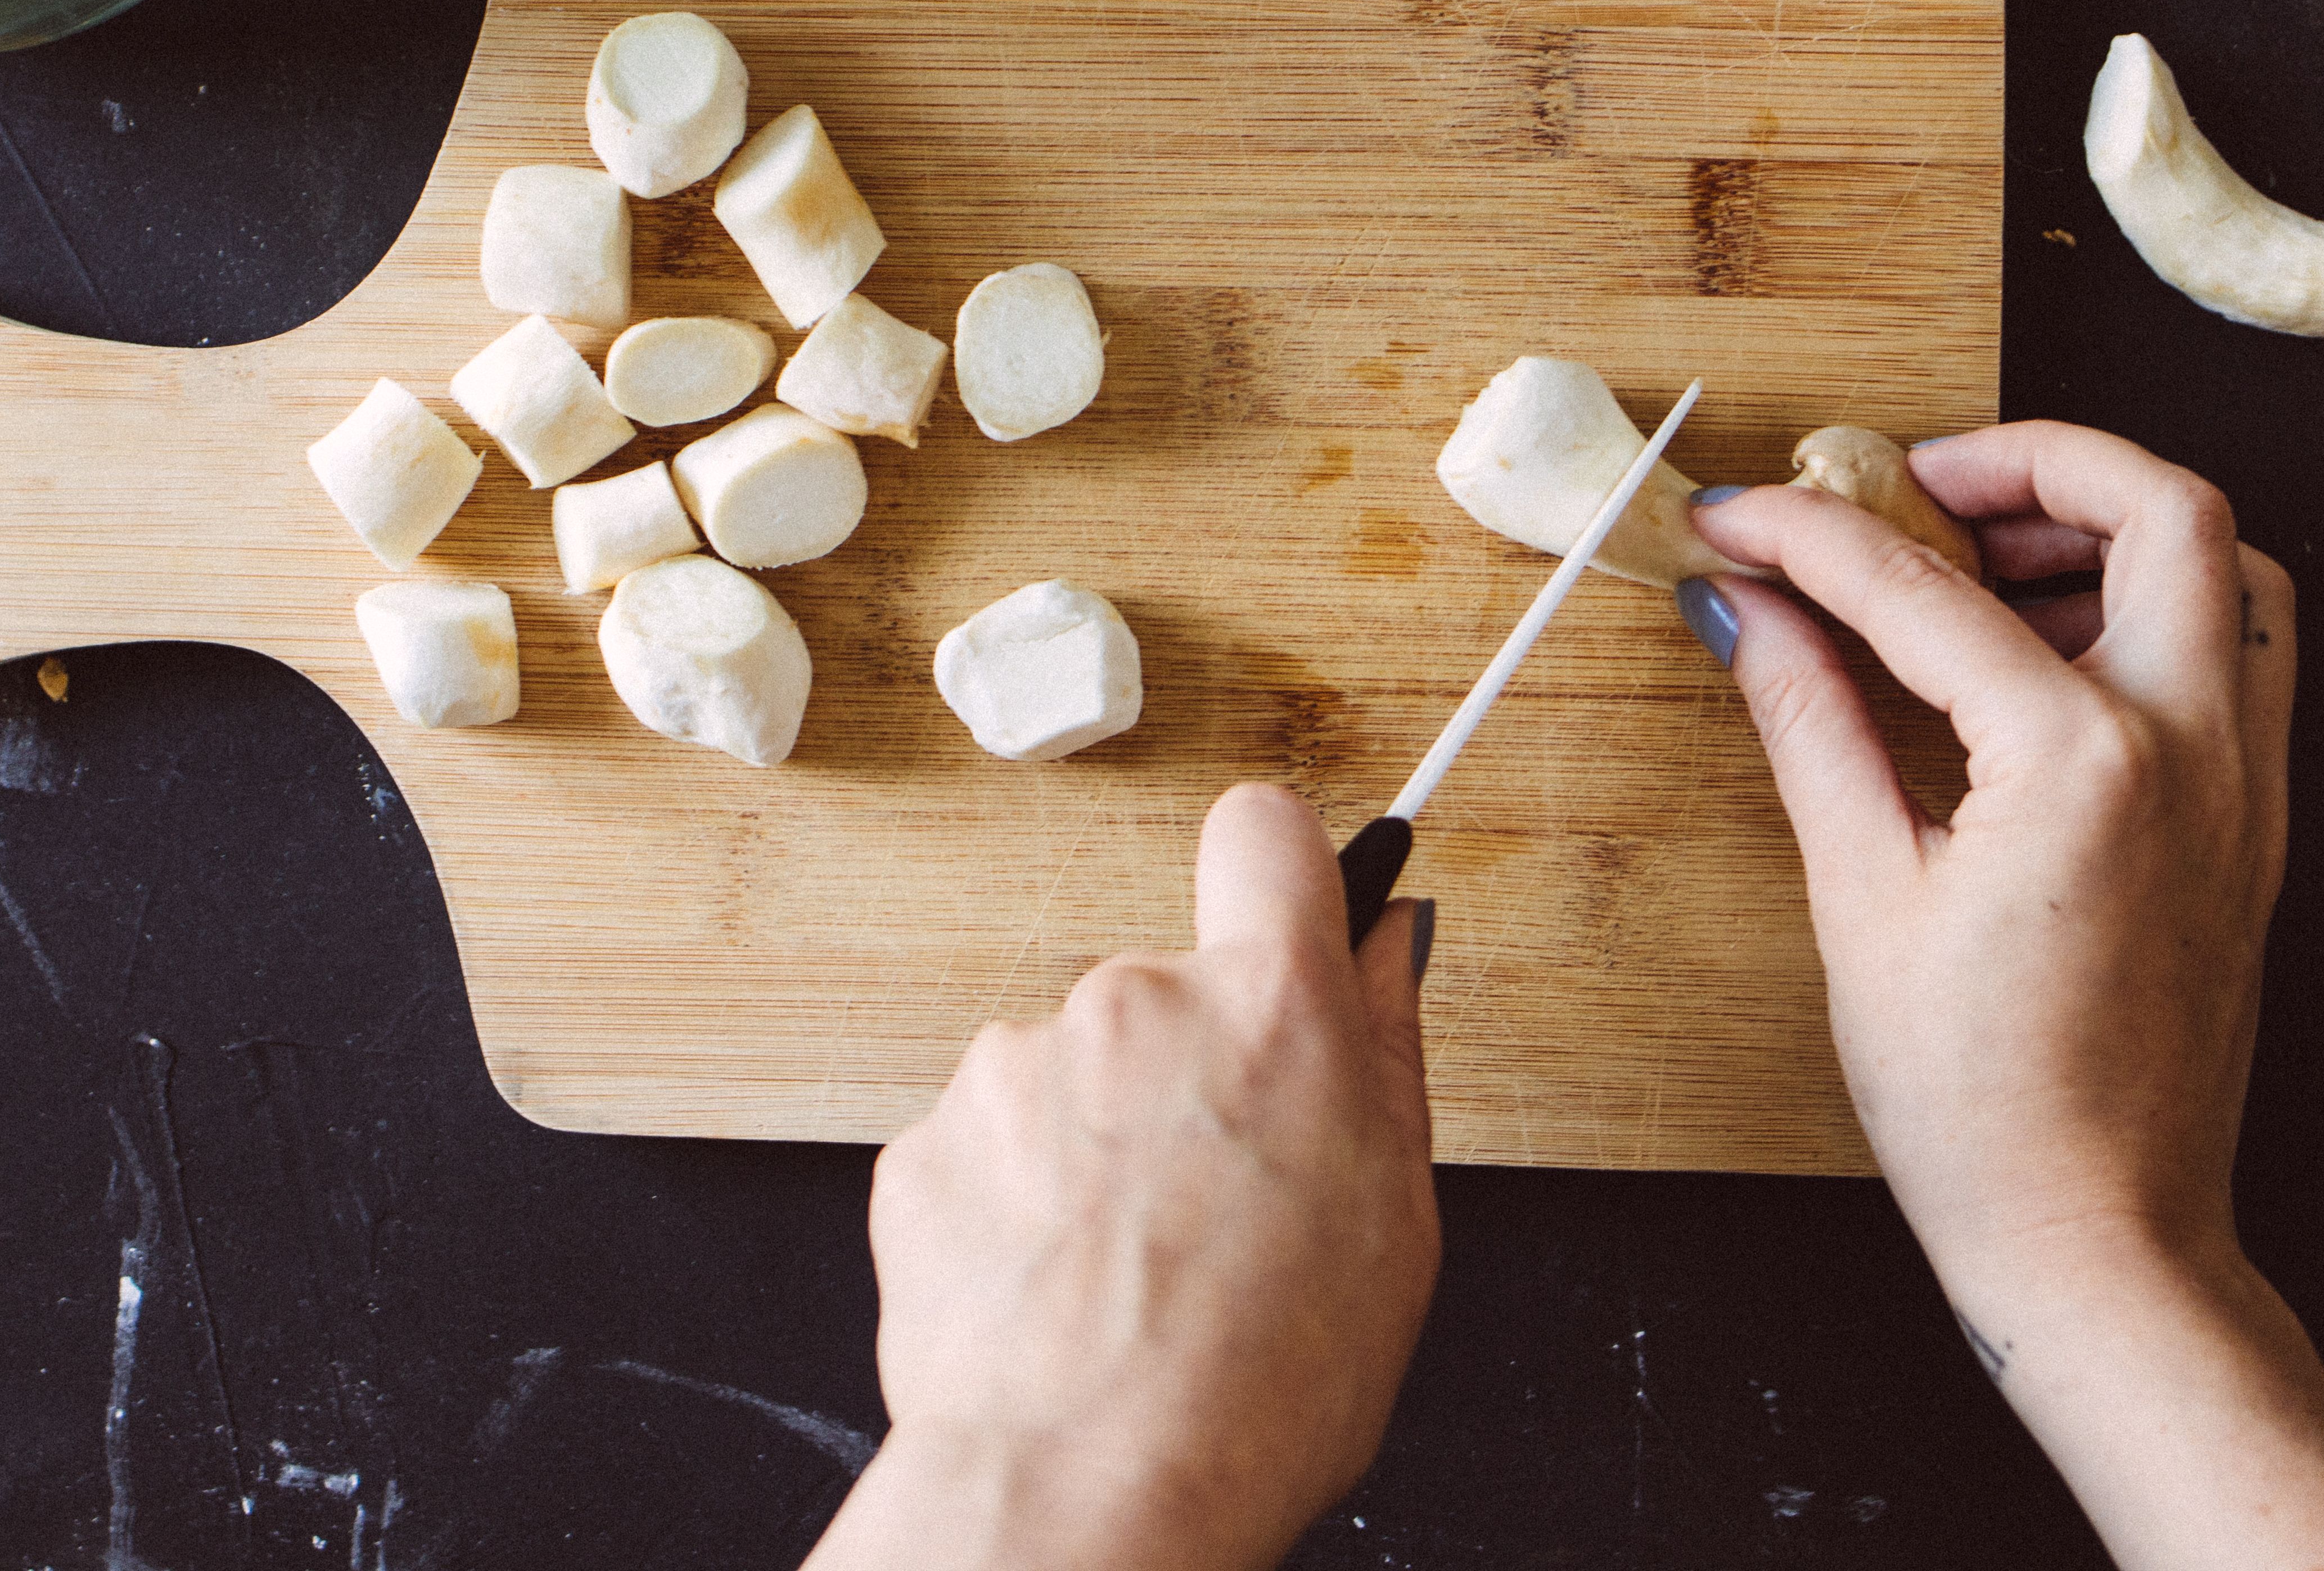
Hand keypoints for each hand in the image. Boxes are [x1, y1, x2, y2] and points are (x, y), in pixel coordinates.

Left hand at [804, 784, 1437, 1570]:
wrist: (1087, 1491)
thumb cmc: (1260, 1383)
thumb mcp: (1398, 1215)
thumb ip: (1385, 1048)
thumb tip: (1382, 944)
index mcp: (1267, 1006)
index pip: (1268, 833)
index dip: (1279, 877)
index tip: (1285, 932)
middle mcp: (1131, 1001)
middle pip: (1165, 990)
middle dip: (1186, 1073)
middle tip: (1214, 1206)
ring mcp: (1012, 1065)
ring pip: (1070, 1076)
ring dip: (1095, 1146)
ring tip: (1130, 1276)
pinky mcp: (925, 1142)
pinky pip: (988, 1148)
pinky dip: (1015, 1208)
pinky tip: (1057, 1298)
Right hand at [1688, 420, 2294, 1280]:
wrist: (2101, 1240)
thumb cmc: (1978, 1104)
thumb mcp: (1862, 896)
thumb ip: (1810, 722)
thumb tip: (1747, 612)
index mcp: (2082, 761)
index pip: (1925, 588)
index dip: (1808, 536)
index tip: (1738, 521)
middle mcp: (2193, 749)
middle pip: (2162, 506)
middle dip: (2032, 459)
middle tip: (1912, 483)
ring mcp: (2244, 788)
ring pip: (2230, 573)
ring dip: (2111, 528)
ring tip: (1980, 562)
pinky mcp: (2251, 828)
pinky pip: (2236, 662)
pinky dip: (2150, 613)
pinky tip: (2038, 659)